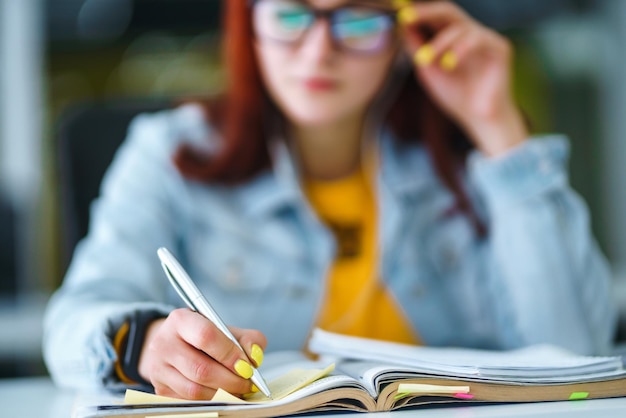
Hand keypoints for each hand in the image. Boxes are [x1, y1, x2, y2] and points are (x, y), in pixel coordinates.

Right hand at [137, 308, 266, 399]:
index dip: (230, 354)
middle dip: (231, 381)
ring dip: (223, 394)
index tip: (247, 366)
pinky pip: (189, 402)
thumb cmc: (205, 337)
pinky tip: (223, 395)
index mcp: (181, 320)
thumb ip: (248, 339)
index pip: (206, 336)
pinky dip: (211, 401)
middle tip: (249, 384)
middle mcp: (164, 343)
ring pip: (194, 390)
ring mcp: (158, 368)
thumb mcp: (226, 330)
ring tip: (238, 391)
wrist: (175, 346)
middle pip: (201, 369)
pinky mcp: (159, 389)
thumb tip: (255, 358)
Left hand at [397, 1, 527, 155]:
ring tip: (425, 59)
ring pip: (460, 26)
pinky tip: (450, 64)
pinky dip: (461, 49)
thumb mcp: (427, 69)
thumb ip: (416, 47)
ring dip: (439, 42)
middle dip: (425, 12)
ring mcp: (485, 38)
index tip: (398, 14)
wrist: (478, 119)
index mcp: (452, 38)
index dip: (418, 12)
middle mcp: (469, 33)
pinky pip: (478, 39)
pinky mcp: (500, 48)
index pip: (434, 16)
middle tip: (406, 16)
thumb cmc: (455, 96)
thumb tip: (402, 24)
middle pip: (448, 11)